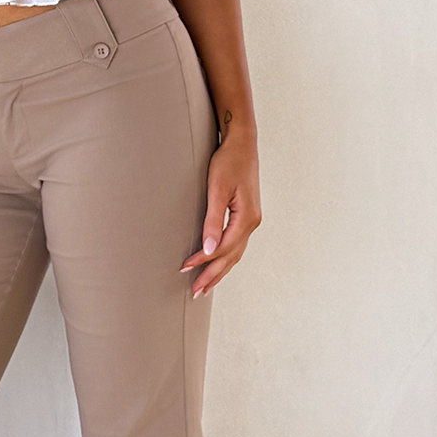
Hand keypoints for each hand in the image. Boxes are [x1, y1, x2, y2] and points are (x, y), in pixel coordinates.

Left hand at [180, 132, 259, 297]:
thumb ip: (212, 220)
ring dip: (219, 271)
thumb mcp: (217, 190)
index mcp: (246, 219)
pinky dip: (226, 258)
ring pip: (235, 253)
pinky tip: (217, 263)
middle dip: (213, 276)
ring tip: (205, 287)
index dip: (203, 261)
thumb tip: (209, 250)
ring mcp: (251, 220)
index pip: (223, 248)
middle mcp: (252, 223)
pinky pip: (236, 244)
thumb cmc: (228, 162)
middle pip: (231, 257)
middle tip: (196, 293)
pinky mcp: (246, 215)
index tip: (184, 268)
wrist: (241, 143)